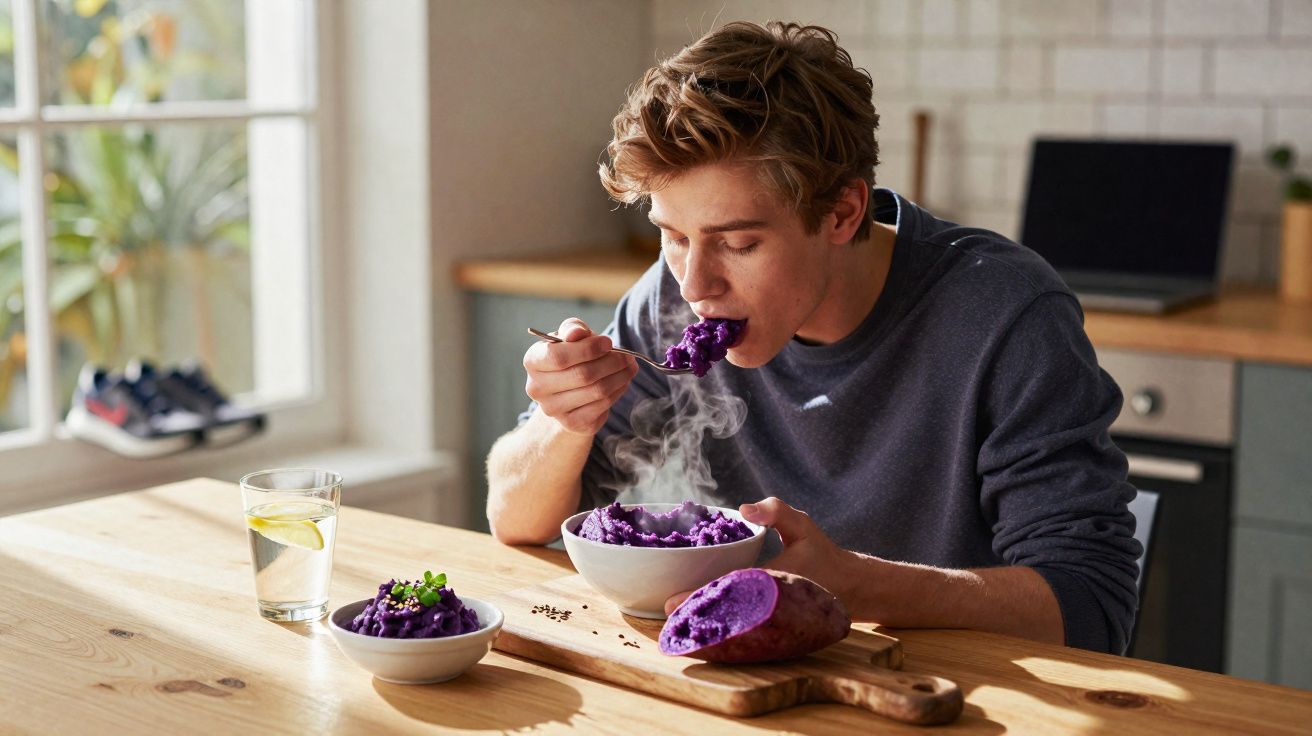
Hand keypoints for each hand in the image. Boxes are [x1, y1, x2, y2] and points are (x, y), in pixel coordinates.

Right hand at [524, 318, 638, 434]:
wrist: (567, 390)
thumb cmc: (570, 355)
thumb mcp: (569, 336)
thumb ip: (573, 329)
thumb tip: (577, 333)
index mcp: (532, 361)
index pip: (559, 357)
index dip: (588, 349)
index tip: (608, 342)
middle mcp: (537, 388)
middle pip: (582, 375)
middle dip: (611, 363)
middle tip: (627, 356)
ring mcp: (553, 409)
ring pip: (596, 392)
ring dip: (620, 377)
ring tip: (629, 366)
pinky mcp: (572, 423)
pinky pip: (602, 406)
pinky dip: (618, 391)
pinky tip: (622, 382)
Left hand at [664, 497, 854, 614]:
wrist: (850, 588)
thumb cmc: (823, 554)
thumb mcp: (803, 525)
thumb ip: (777, 511)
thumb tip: (746, 509)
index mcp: (769, 584)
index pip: (726, 591)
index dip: (696, 596)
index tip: (671, 602)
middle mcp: (765, 607)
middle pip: (721, 612)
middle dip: (692, 612)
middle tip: (664, 612)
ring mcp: (767, 622)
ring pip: (728, 624)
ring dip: (703, 622)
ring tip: (675, 623)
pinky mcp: (768, 627)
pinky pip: (740, 627)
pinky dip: (720, 625)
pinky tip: (700, 624)